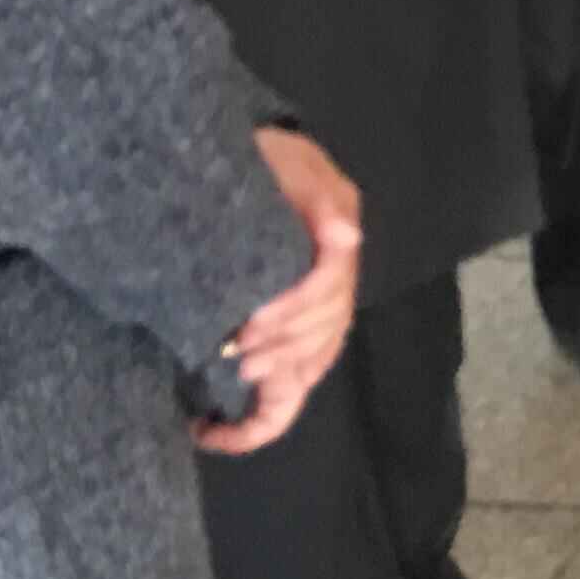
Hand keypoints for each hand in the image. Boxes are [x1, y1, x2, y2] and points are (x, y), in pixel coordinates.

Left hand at [198, 126, 363, 456]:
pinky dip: (268, 410)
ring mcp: (318, 307)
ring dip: (276, 376)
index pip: (328, 288)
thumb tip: (349, 237)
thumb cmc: (269, 159)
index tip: (248, 326)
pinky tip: (230, 419)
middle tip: (230, 355)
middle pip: (324, 330)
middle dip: (278, 349)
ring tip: (236, 378)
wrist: (252, 163)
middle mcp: (337, 279)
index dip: (291, 313)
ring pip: (314, 360)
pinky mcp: (293, 329)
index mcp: (338, 237)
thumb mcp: (292, 164)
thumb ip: (319, 198)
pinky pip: (296, 382)